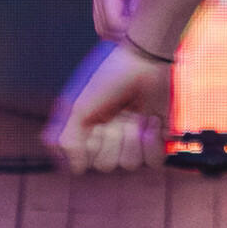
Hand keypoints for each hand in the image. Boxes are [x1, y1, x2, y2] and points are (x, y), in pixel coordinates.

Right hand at [48, 37, 174, 174]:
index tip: (92, 126)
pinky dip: (152, 144)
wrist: (146, 58)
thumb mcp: (80, 106)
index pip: (84, 161)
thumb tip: (74, 169)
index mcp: (89, 130)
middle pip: (106, 164)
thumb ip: (70, 139)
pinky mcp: (156, 137)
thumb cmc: (111, 75)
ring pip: (128, 164)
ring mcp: (133, 138)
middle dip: (111, 141)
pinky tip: (151, 122)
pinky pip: (152, 161)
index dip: (88, 147)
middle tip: (117, 117)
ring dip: (132, 140)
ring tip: (137, 117)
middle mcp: (109, 136)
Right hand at [89, 0, 166, 37]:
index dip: (131, 37)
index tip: (153, 40)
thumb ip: (146, 2)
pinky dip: (120, 21)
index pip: (113, 22)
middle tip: (152, 42)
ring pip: (102, 23)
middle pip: (103, 27)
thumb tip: (145, 32)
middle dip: (124, 38)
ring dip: (121, 32)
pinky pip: (107, 12)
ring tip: (148, 33)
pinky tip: (142, 20)